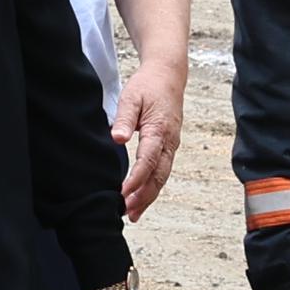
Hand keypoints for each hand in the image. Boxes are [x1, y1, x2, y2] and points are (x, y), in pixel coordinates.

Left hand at [110, 71, 184, 216]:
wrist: (168, 75)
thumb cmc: (148, 85)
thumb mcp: (131, 97)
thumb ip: (124, 118)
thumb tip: (117, 138)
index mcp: (159, 130)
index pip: (147, 161)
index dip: (135, 180)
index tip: (122, 193)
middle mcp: (169, 142)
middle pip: (158, 176)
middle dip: (143, 197)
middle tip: (127, 213)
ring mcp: (172, 146)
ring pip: (162, 177)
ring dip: (148, 197)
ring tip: (133, 214)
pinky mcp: (169, 147)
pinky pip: (162, 172)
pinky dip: (152, 187)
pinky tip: (141, 198)